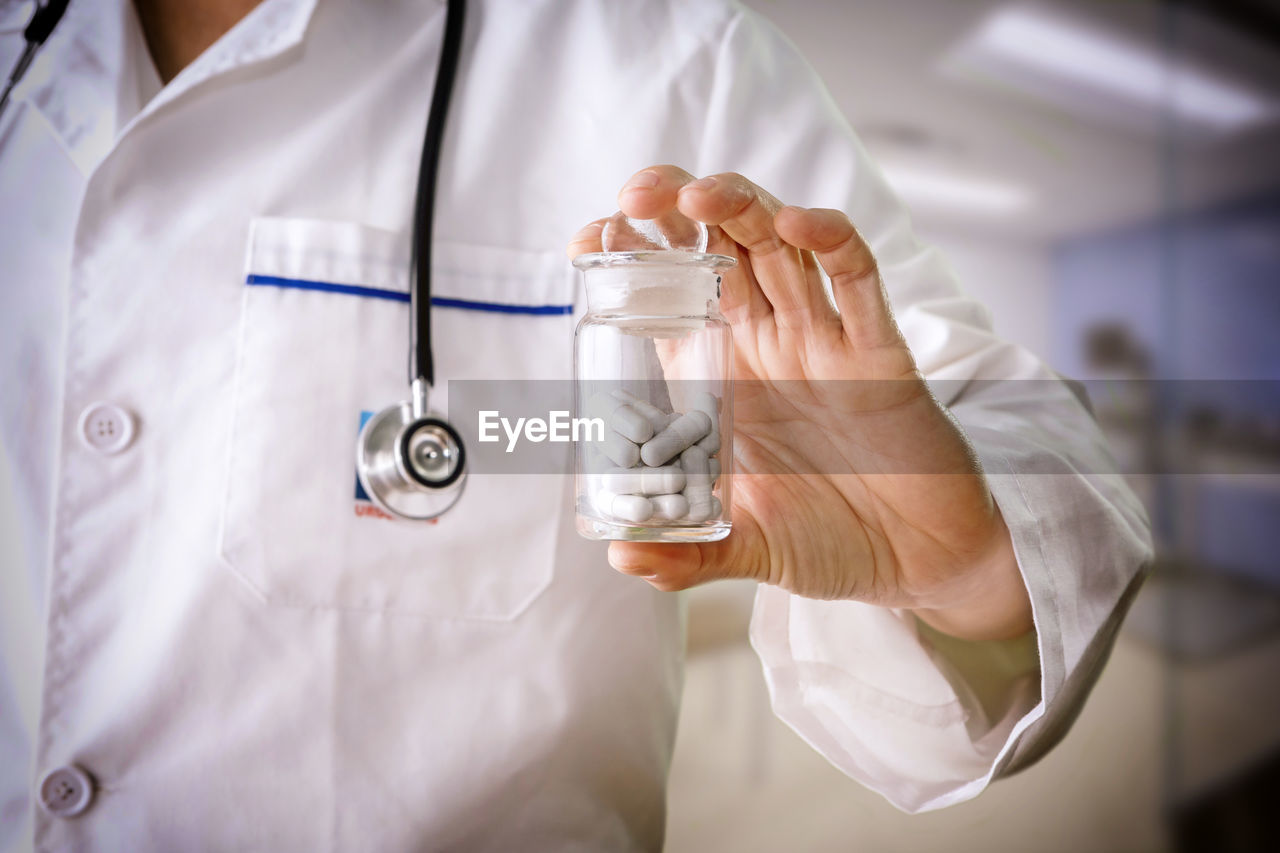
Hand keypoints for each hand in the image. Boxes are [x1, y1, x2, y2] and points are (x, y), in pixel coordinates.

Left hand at [567, 166, 1032, 641]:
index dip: (630, 257)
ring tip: (698, 196)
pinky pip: (857, 280)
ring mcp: (822, 342)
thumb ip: (685, 558)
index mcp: (721, 377)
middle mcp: (766, 345)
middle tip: (638, 198)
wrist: (919, 562)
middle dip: (676, 210)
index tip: (588, 237)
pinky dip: (830, 243)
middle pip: (718, 248)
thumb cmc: (830, 540)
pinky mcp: (879, 352)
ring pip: (779, 247)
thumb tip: (621, 555)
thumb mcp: (748, 550)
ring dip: (741, 209)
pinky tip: (797, 224)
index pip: (666, 295)